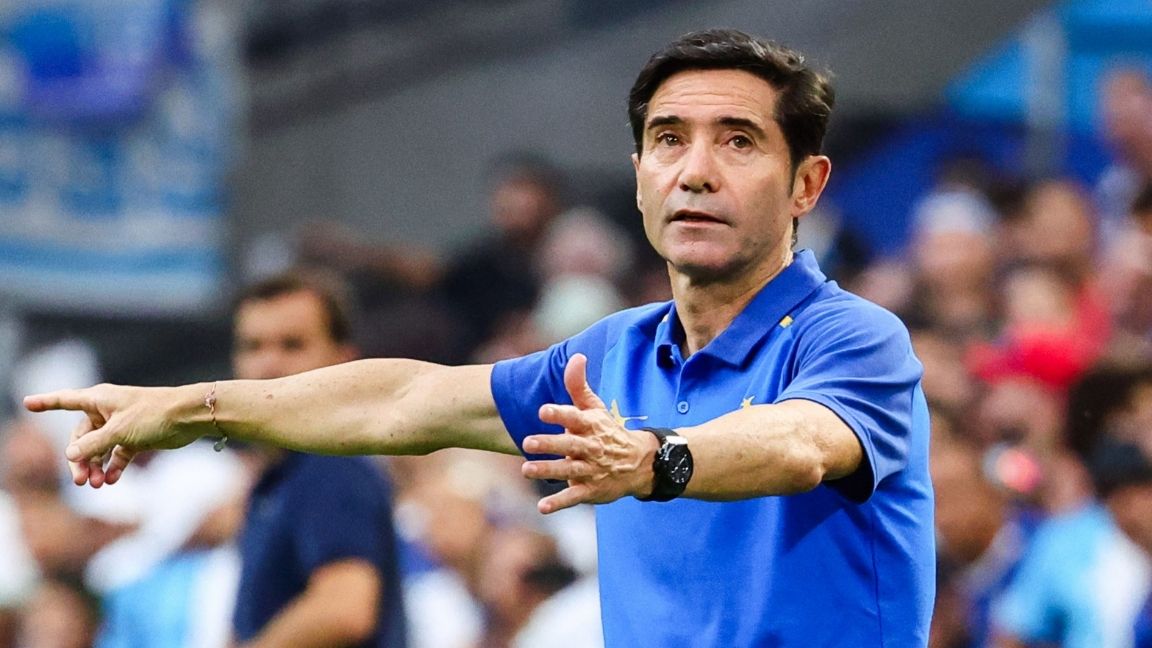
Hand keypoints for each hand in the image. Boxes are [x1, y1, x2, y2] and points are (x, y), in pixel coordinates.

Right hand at [24, 383, 205, 487]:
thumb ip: (93, 444)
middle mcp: (107, 411)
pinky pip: (117, 455)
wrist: (189, 417)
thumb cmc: (154, 415)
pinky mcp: (136, 438)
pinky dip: (113, 467)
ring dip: (95, 466)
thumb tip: (70, 454)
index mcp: (99, 400)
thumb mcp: (119, 431)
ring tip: (95, 485)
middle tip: (79, 480)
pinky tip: (111, 480)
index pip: (65, 400)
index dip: (45, 402)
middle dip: (79, 458)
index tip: (26, 402)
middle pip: (81, 437)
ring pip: (99, 449)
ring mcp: (121, 426)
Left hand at [520, 354, 656, 513]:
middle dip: (549, 444)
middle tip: (527, 441)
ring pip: (569, 470)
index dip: (559, 414)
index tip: (542, 411)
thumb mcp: (596, 408)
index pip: (575, 417)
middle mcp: (591, 448)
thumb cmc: (608, 431)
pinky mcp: (591, 490)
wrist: (640, 463)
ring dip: (548, 470)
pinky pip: (574, 497)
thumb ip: (579, 385)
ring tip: (526, 469)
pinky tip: (542, 507)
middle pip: (569, 445)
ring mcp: (591, 470)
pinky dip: (559, 503)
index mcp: (591, 426)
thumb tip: (576, 356)